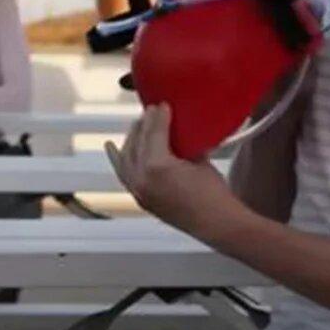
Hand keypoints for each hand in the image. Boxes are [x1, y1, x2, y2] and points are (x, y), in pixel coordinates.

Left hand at [105, 104, 236, 236]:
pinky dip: (119, 159)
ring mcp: (138, 191)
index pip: (154, 132)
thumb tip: (175, 130)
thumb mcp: (198, 160)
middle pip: (137, 142)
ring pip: (126, 157)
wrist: (217, 224)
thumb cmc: (214, 194)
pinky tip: (112, 147)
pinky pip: (123, 174)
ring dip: (132, 139)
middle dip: (144, 125)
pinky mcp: (141, 199)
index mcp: (157, 166)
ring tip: (139, 126)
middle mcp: (141, 179)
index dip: (159, 115)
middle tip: (152, 111)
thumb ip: (181, 144)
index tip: (162, 105)